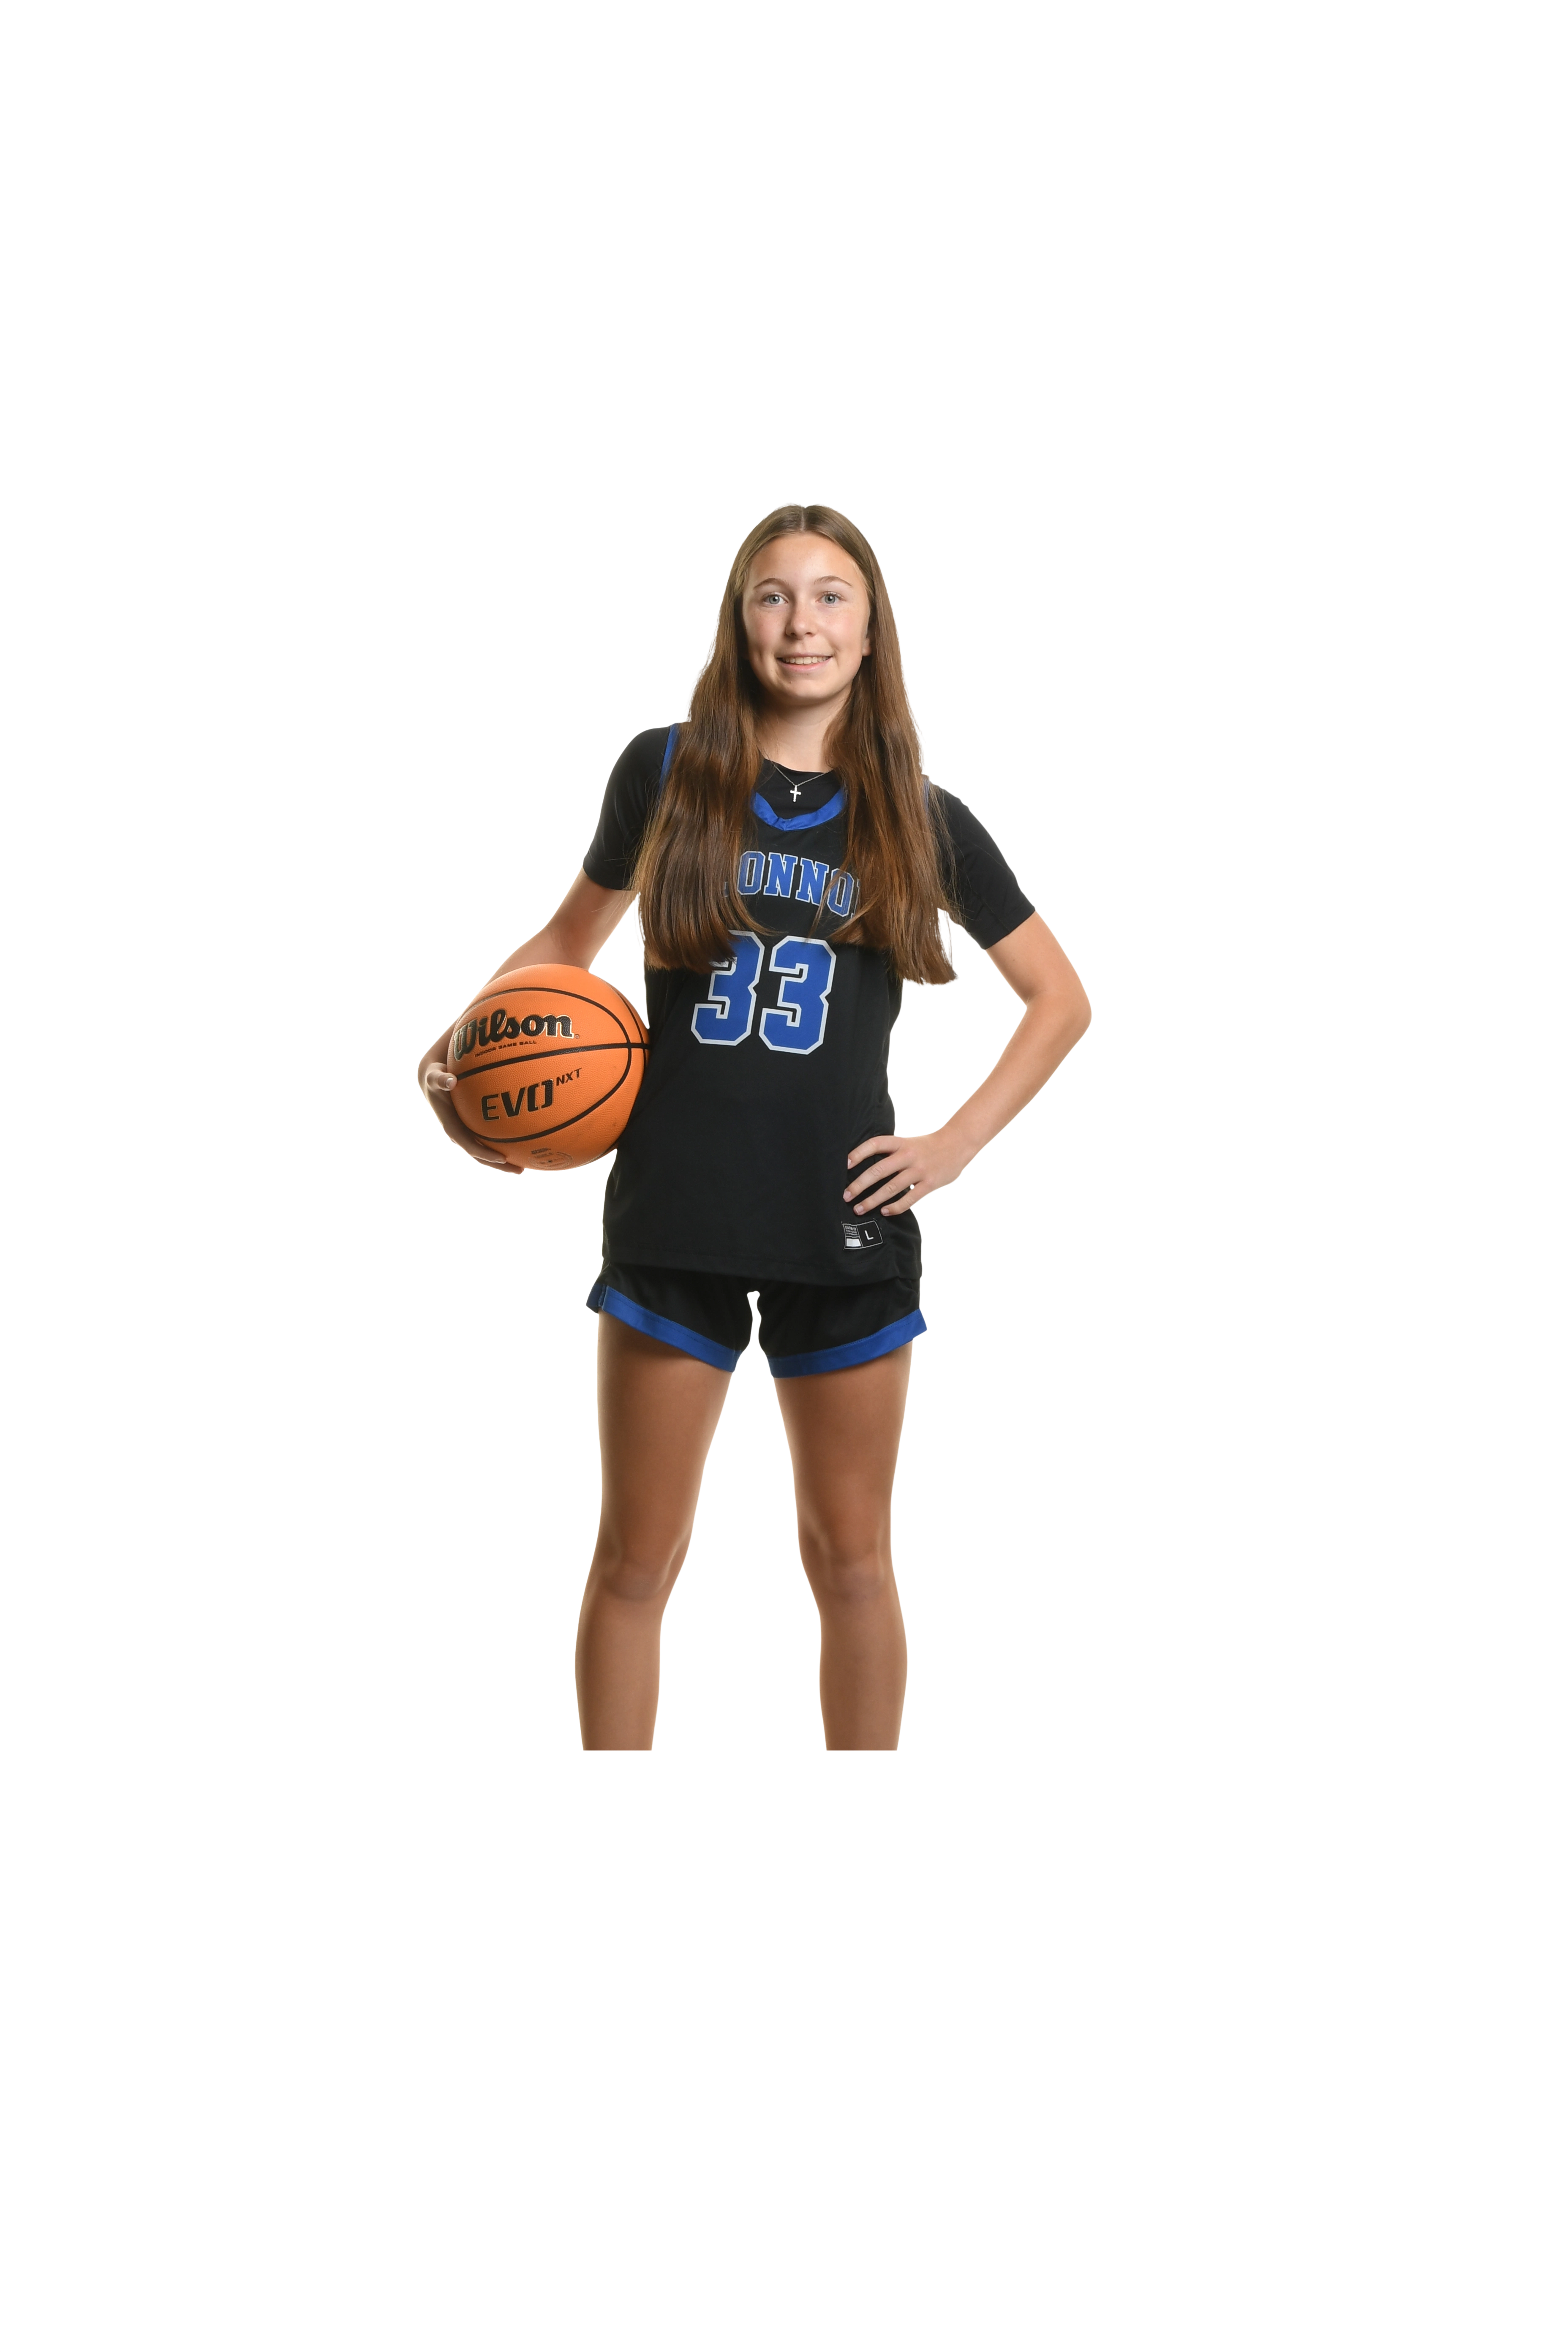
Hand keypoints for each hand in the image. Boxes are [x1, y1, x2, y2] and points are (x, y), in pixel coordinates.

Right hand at [420, 1056, 521, 1174]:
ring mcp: (465, 1134)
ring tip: (524, 1168)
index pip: (469, 1146)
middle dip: (499, 1166)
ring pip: (485, 1152)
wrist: (433, 1081)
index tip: (502, 1159)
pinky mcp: (470, 1130)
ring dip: (503, 1163)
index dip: (485, 1154)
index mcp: (451, 1128)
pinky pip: (488, 1141)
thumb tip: (451, 1081)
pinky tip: (521, 1146)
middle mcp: (459, 1135)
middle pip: (480, 1156)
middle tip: (520, 1172)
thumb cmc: (436, 1079)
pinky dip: (503, 1146)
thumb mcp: (434, 1077)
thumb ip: (441, 1079)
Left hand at [845, 1127, 974, 1215]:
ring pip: (890, 1188)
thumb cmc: (927, 1145)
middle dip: (859, 1185)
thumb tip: (866, 1167)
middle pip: (878, 1170)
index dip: (858, 1153)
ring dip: (872, 1201)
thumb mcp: (908, 1141)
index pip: (874, 1144)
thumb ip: (891, 1152)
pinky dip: (895, 1207)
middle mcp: (908, 1155)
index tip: (844, 1165)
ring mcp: (919, 1170)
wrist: (958, 1144)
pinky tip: (884, 1212)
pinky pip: (909, 1199)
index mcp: (901, 1142)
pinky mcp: (930, 1184)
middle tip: (846, 1196)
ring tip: (859, 1209)